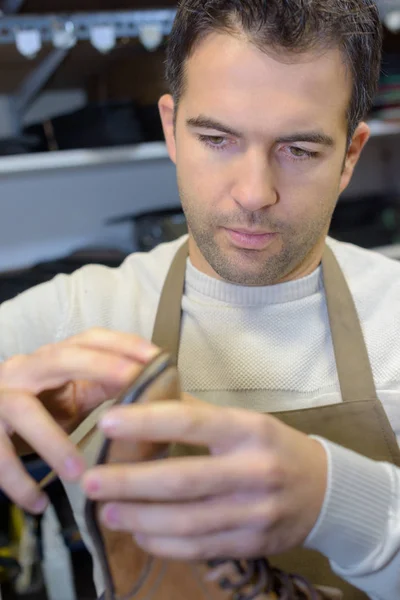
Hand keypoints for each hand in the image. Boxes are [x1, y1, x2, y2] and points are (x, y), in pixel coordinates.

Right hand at [0, 328, 157, 513]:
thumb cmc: (35, 410)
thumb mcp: (70, 396)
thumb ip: (101, 389)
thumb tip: (150, 388)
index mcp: (52, 359)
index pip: (89, 339)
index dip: (123, 344)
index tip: (156, 358)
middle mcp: (25, 370)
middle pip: (61, 359)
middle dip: (101, 369)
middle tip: (131, 395)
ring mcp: (0, 398)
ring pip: (24, 411)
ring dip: (53, 443)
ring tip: (78, 474)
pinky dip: (18, 482)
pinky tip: (39, 503)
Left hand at [82, 397, 327, 559]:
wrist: (324, 491)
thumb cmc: (274, 447)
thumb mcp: (245, 421)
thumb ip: (198, 413)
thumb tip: (147, 399)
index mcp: (249, 430)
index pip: (191, 422)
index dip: (147, 422)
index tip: (107, 422)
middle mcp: (254, 470)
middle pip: (182, 480)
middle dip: (130, 483)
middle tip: (90, 481)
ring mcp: (255, 512)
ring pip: (187, 521)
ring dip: (140, 518)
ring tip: (106, 512)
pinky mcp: (253, 543)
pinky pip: (200, 547)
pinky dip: (164, 543)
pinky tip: (140, 534)